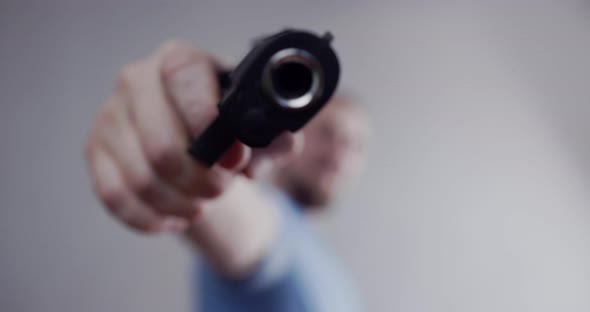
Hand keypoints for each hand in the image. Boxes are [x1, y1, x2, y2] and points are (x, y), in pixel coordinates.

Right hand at [84, 40, 299, 233]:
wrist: (192, 134)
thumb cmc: (227, 126)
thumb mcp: (258, 127)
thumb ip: (276, 136)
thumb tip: (282, 143)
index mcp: (179, 60)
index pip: (184, 77)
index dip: (207, 122)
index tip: (234, 159)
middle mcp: (137, 80)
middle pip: (161, 147)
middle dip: (200, 181)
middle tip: (221, 188)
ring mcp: (111, 116)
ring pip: (142, 180)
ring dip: (181, 203)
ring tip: (203, 202)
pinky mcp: (95, 150)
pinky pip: (116, 197)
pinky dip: (152, 218)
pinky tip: (176, 217)